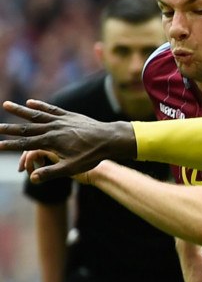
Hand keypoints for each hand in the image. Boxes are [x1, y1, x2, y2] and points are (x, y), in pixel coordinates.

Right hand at [0, 100, 137, 182]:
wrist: (110, 139)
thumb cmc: (92, 155)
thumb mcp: (72, 168)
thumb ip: (52, 172)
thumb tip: (33, 179)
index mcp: (51, 142)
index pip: (26, 144)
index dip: (11, 146)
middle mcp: (53, 128)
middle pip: (27, 128)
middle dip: (10, 128)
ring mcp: (61, 120)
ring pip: (36, 114)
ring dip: (20, 110)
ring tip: (5, 105)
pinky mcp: (69, 115)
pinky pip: (52, 109)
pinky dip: (40, 105)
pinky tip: (30, 102)